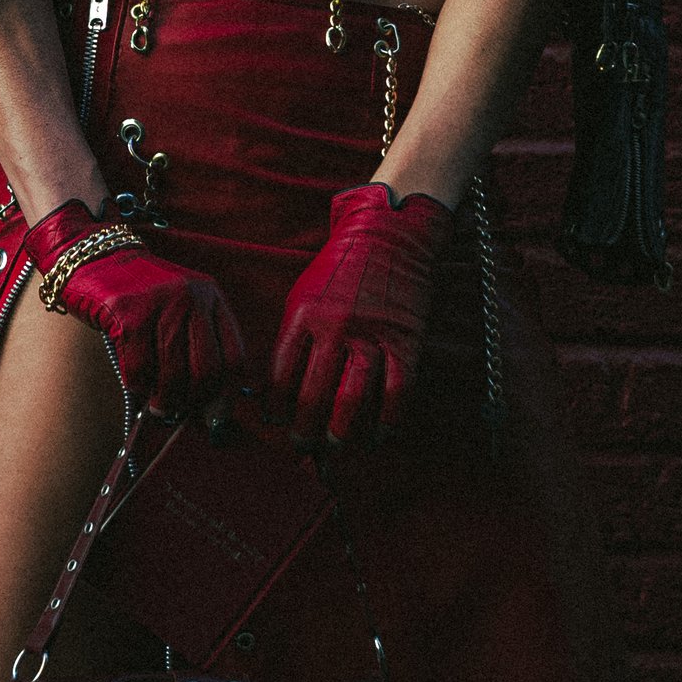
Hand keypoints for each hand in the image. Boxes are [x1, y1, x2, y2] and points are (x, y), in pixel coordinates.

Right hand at [21, 201, 245, 413]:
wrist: (93, 256)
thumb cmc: (139, 293)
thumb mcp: (179, 305)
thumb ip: (196, 342)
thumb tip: (210, 405)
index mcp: (211, 295)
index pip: (234, 356)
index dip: (225, 392)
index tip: (211, 411)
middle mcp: (192, 296)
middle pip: (208, 369)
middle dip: (194, 401)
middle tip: (180, 410)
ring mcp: (161, 303)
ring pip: (173, 372)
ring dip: (165, 400)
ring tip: (158, 406)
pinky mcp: (129, 312)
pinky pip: (139, 367)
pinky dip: (137, 385)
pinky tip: (135, 384)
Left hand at [271, 180, 454, 449]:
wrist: (390, 235)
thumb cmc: (340, 269)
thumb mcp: (303, 294)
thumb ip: (293, 339)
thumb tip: (277, 392)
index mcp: (304, 315)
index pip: (282, 375)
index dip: (276, 407)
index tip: (276, 423)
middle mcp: (335, 326)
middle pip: (313, 393)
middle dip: (305, 429)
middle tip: (302, 446)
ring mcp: (372, 334)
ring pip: (353, 397)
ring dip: (342, 430)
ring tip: (335, 444)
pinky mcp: (405, 340)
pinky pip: (397, 390)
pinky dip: (388, 419)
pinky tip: (378, 434)